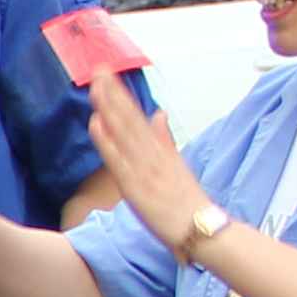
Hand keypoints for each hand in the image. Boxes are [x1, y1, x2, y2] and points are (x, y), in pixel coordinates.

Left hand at [83, 73, 210, 237]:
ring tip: (96, 84)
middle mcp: (151, 153)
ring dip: (109, 107)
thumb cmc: (188, 201)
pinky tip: (96, 122)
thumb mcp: (176, 163)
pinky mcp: (136, 186)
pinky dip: (107, 139)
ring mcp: (143, 168)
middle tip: (99, 67)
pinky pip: (118, 159)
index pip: (136, 116)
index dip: (121, 95)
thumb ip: (165, 138)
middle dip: (113, 92)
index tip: (109, 75)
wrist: (201, 228)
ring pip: (124, 131)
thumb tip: (158, 113)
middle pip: (129, 117)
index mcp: (160, 149)